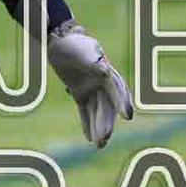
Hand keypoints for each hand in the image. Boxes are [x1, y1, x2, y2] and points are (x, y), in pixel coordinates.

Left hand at [46, 20, 134, 147]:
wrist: (59, 41)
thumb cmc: (73, 45)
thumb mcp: (83, 52)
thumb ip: (93, 63)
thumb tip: (104, 71)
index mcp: (107, 72)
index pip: (116, 90)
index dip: (121, 103)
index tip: (127, 117)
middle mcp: (102, 83)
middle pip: (107, 106)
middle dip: (107, 122)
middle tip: (105, 138)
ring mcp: (92, 89)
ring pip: (97, 112)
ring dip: (99, 127)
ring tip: (100, 145)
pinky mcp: (80, 93)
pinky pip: (85, 112)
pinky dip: (87, 124)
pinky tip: (90, 139)